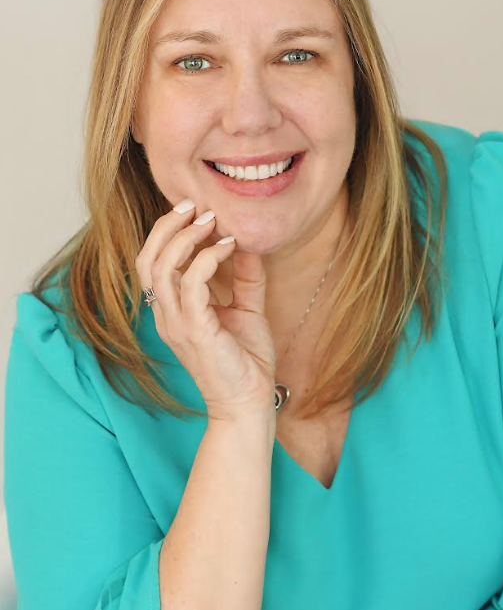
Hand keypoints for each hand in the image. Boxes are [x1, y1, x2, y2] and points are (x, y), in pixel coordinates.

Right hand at [135, 203, 276, 424]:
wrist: (249, 403)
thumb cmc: (245, 362)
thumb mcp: (247, 310)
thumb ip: (245, 278)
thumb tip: (248, 243)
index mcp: (172, 310)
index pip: (153, 263)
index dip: (167, 233)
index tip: (195, 211)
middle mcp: (167, 315)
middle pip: (147, 260)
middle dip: (166, 227)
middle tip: (193, 206)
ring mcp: (176, 324)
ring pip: (161, 268)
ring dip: (185, 238)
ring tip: (211, 221)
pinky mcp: (195, 330)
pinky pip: (191, 283)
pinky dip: (208, 258)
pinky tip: (229, 247)